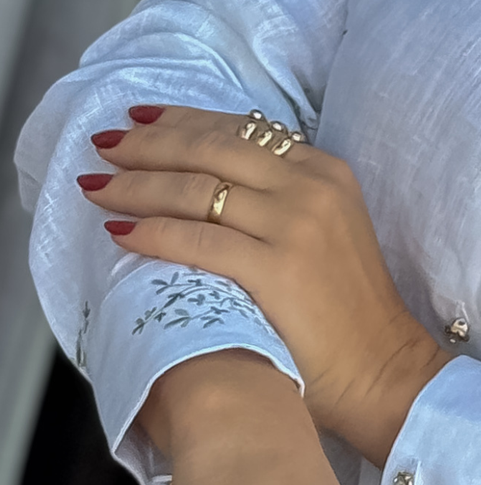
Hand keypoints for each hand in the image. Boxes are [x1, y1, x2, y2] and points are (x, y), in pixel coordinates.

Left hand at [83, 105, 449, 462]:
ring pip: (198, 189)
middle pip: (213, 149)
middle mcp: (311, 186)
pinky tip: (120, 233)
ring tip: (97, 186)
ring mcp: (296, 226)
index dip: (183, 120)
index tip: (140, 117)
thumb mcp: (326, 226)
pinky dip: (153, 232)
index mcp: (324, 170)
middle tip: (105, 144)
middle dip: (151, 143)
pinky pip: (198, 239)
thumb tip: (209, 176)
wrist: (380, 366)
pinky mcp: (277, 269)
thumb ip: (281, 196)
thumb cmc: (345, 307)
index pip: (241, 128)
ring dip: (138, 185)